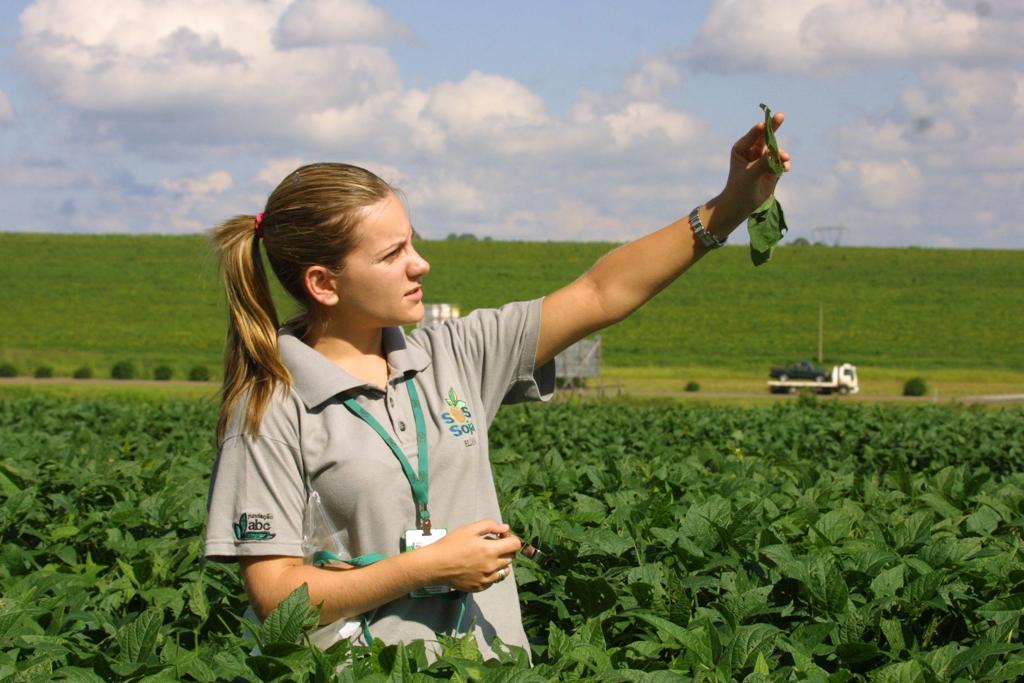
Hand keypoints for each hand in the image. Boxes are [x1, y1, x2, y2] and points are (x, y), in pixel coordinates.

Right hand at [422, 519, 520, 591]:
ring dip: (501, 562)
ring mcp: (487, 579)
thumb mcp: (469, 529)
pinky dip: (492, 573)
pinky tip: (481, 567)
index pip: (516, 545)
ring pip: (504, 570)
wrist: (435, 565)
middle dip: (506, 549)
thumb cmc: (451, 544)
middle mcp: (492, 566)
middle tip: (493, 544)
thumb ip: (490, 525)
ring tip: (489, 557)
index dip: (511, 538)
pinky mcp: (480, 587)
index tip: (501, 536)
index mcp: (491, 550)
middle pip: (511, 557)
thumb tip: (505, 529)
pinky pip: (494, 580)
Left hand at [715, 112, 791, 227]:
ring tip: (784, 159)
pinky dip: (784, 164)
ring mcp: (763, 159)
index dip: (760, 129)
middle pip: (766, 136)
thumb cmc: (739, 189)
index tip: (764, 125)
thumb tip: (778, 153)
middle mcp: (753, 151)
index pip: (753, 135)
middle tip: (781, 116)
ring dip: (781, 153)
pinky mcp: (772, 169)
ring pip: (775, 149)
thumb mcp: (750, 175)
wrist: (740, 206)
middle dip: (774, 127)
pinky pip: (781, 162)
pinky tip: (786, 168)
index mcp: (741, 148)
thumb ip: (764, 163)